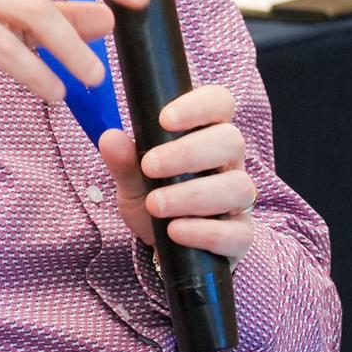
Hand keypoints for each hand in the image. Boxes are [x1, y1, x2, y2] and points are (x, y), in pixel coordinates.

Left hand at [99, 84, 258, 262]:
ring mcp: (239, 200)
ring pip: (238, 187)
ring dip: (192, 195)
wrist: (164, 248)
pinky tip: (175, 231)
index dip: (198, 106)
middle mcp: (230, 163)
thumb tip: (110, 138)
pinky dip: (204, 232)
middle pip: (232, 141)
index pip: (220, 103)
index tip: (164, 119)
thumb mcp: (132, 182)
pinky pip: (237, 232)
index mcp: (207, 136)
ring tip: (155, 205)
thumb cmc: (155, 201)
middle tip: (150, 167)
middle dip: (188, 152)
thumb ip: (123, 162)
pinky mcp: (241, 236)